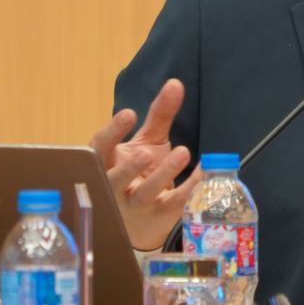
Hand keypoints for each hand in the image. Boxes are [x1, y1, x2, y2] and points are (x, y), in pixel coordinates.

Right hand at [91, 78, 201, 249]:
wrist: (142, 221)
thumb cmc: (140, 174)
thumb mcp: (147, 142)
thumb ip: (159, 115)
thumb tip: (175, 83)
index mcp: (107, 164)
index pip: (99, 149)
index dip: (111, 132)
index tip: (128, 114)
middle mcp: (115, 188)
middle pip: (114, 180)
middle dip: (128, 167)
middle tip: (143, 152)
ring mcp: (135, 206)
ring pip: (143, 194)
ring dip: (162, 175)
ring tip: (181, 152)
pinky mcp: (158, 217)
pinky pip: (173, 204)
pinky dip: (189, 187)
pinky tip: (204, 170)